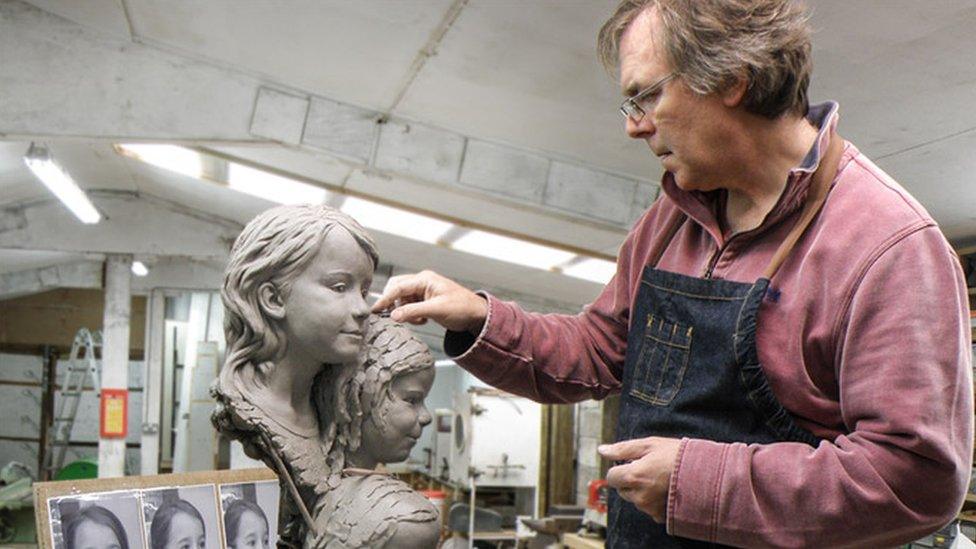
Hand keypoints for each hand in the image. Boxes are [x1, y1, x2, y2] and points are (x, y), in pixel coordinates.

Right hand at [371, 270, 487, 332]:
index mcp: (425, 279)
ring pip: (402, 299)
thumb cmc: (462, 308)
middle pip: (397, 289)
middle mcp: (422, 282)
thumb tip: (393, 316)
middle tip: (395, 318)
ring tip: (418, 320)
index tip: (374, 310)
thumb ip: (413, 312)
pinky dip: (411, 314)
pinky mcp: (425, 300)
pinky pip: (409, 306)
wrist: (476, 315)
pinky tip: (423, 320)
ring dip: (405, 311)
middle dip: (394, 304)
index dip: (385, 299)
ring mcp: (423, 291)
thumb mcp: (436, 310)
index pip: (398, 287)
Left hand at [600, 436, 681, 522]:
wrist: (707, 474)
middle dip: (630, 480)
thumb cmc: (678, 456)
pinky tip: (666, 490)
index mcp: (633, 476)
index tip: (633, 463)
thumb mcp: (650, 445)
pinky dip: (653, 501)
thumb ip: (622, 449)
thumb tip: (602, 450)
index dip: (621, 468)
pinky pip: (649, 508)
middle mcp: (638, 496)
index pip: (611, 477)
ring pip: (635, 499)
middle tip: (650, 470)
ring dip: (642, 490)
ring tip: (661, 479)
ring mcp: (649, 509)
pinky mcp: (660, 516)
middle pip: (622, 489)